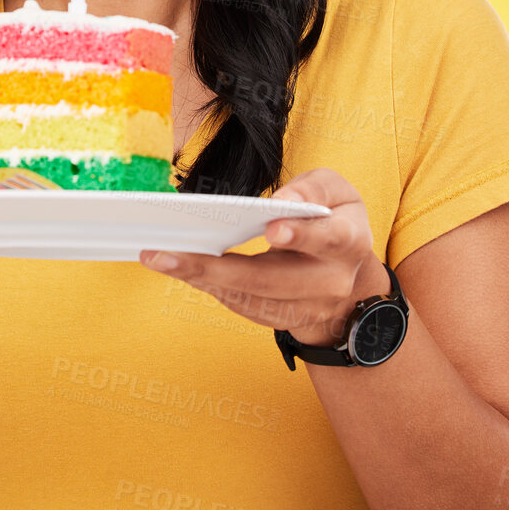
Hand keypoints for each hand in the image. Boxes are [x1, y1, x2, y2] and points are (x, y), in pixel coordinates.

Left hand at [140, 168, 387, 345]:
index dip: (301, 235)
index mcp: (348, 243)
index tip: (271, 229)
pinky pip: (241, 306)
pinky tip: (178, 268)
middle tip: (172, 253)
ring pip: (250, 298)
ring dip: (201, 280)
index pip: (328, 239)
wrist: (348, 278)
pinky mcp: (281, 319)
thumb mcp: (337, 192)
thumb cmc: (334, 220)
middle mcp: (329, 282)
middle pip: (271, 280)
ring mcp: (305, 308)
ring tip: (160, 258)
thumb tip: (281, 202)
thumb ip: (313, 189)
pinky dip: (209, 287)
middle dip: (218, 268)